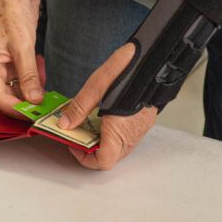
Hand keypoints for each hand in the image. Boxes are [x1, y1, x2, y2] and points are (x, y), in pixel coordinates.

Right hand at [0, 0, 45, 112]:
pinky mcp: (13, 61)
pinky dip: (32, 87)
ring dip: (29, 98)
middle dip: (23, 106)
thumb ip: (28, 75)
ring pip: (14, 91)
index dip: (15, 109)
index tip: (34, 115)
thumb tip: (34, 99)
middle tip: (43, 113)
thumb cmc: (12, 10)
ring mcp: (2, 65)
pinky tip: (43, 91)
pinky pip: (21, 81)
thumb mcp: (23, 45)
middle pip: (5, 97)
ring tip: (46, 104)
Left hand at [57, 41, 159, 170]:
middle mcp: (132, 135)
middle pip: (109, 155)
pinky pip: (126, 136)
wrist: (156, 59)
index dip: (85, 158)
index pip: (102, 162)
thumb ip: (80, 108)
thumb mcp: (97, 86)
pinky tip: (104, 114)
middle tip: (78, 131)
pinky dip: (112, 132)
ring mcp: (140, 129)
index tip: (74, 143)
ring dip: (101, 139)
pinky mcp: (144, 121)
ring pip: (118, 147)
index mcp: (119, 132)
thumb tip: (65, 123)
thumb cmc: (131, 71)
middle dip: (90, 147)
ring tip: (89, 121)